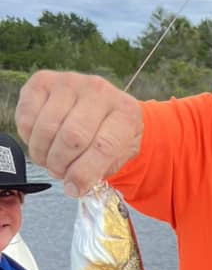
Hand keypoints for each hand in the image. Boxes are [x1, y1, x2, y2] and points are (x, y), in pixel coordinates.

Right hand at [15, 69, 142, 196]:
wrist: (102, 105)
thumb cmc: (111, 134)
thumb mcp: (120, 154)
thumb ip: (101, 170)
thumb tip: (74, 186)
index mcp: (125, 112)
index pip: (104, 146)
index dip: (85, 173)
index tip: (74, 188)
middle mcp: (99, 91)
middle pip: (73, 137)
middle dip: (61, 165)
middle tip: (60, 173)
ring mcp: (70, 82)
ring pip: (47, 128)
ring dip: (44, 154)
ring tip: (51, 160)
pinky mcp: (44, 81)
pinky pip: (27, 116)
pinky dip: (29, 137)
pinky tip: (42, 141)